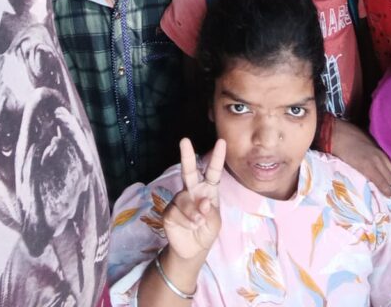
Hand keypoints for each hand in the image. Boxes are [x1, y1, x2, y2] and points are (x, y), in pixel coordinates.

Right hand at [162, 138, 225, 260]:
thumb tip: (202, 202)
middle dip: (187, 155)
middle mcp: (192, 190)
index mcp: (208, 190)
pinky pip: (176, 212)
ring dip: (193, 213)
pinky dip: (186, 221)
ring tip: (198, 223)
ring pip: (184, 199)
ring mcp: (179, 199)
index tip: (221, 142)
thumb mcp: (215, 223)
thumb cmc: (207, 231)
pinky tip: (190, 226)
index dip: (217, 158)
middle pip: (189, 170)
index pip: (213, 172)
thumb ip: (211, 212)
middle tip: (184, 140)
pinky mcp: (169, 210)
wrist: (193, 250)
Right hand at [331, 118, 390, 196]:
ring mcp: (376, 160)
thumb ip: (379, 152)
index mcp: (384, 146)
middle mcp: (383, 153)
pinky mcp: (367, 166)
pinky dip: (385, 190)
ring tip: (379, 184)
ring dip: (387, 184)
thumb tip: (385, 165)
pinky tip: (387, 194)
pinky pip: (381, 182)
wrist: (338, 134)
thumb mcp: (370, 142)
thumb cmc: (351, 136)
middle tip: (383, 182)